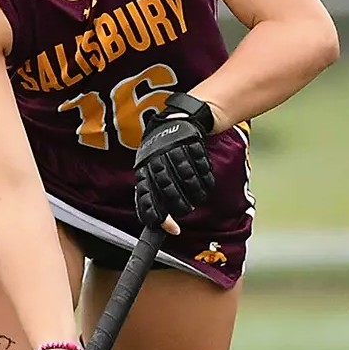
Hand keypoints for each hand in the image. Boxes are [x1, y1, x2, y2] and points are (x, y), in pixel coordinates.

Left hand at [134, 92, 215, 229]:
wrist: (176, 120)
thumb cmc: (160, 153)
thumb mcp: (149, 169)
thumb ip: (151, 193)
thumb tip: (157, 223)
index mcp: (143, 169)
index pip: (146, 197)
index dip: (158, 215)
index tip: (172, 229)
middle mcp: (155, 160)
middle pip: (167, 189)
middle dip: (179, 205)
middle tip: (185, 210)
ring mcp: (172, 149)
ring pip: (186, 178)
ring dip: (195, 194)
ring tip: (197, 198)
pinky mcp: (190, 141)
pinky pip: (200, 165)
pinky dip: (205, 178)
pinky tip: (206, 183)